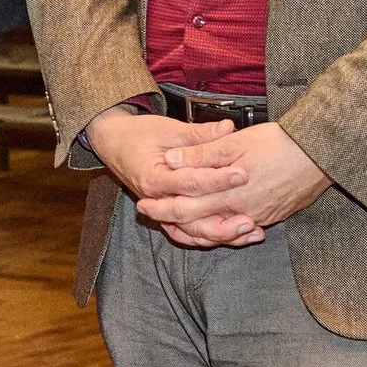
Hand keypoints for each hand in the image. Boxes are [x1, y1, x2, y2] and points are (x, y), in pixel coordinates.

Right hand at [84, 106, 259, 247]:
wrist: (115, 143)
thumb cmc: (139, 134)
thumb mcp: (168, 129)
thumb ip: (199, 134)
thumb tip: (228, 128)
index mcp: (153, 176)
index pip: (189, 183)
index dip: (217, 179)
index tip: (242, 174)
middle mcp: (156, 199)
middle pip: (192, 217)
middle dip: (224, 217)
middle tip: (252, 215)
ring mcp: (161, 210)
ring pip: (192, 232)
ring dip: (223, 235)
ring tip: (251, 231)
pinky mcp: (168, 215)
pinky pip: (190, 234)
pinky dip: (212, 238)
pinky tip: (236, 237)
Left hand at [135, 121, 331, 245]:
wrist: (321, 153)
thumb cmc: (278, 143)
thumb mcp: (234, 143)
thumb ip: (201, 154)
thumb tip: (171, 161)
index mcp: (229, 193)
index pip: (185, 208)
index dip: (162, 208)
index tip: (143, 205)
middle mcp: (242, 212)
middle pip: (198, 225)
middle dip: (172, 222)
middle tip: (152, 216)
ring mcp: (259, 217)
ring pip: (219, 233)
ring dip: (196, 229)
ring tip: (176, 223)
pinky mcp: (272, 217)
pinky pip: (239, 230)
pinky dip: (221, 230)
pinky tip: (213, 224)